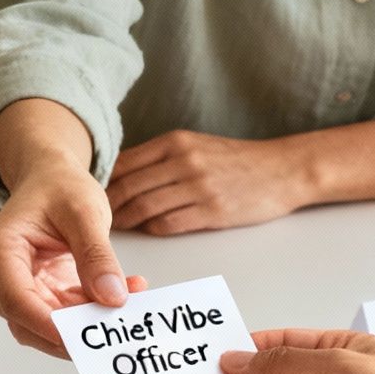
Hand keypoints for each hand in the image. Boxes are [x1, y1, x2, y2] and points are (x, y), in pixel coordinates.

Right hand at [0, 163, 148, 356]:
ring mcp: (19, 289)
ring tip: (130, 302)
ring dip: (89, 322)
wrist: (52, 182)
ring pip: (49, 327)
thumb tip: (112, 296)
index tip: (83, 336)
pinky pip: (66, 316)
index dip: (47, 324)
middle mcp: (0, 276)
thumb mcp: (84, 212)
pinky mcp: (41, 296)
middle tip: (116, 327)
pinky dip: (94, 311)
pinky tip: (125, 292)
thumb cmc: (59, 188)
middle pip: (29, 322)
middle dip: (74, 330)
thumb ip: (96, 254)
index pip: (16, 300)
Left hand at [108, 130, 312, 234]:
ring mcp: (198, 186)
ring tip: (114, 230)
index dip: (103, 182)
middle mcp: (183, 161)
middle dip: (107, 206)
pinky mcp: (212, 211)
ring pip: (145, 207)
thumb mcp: (197, 146)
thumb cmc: (238, 161)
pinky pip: (169, 224)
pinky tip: (146, 231)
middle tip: (94, 219)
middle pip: (129, 186)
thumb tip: (124, 175)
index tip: (91, 195)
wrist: (283, 170)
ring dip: (125, 221)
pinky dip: (152, 229)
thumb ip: (163, 157)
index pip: (124, 162)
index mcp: (176, 142)